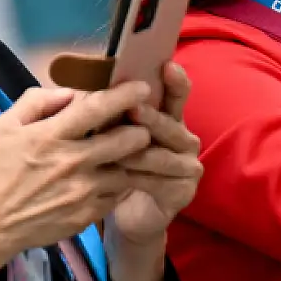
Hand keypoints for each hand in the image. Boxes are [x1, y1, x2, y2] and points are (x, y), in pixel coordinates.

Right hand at [0, 83, 155, 266]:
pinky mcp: (88, 215)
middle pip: (126, 140)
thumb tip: (70, 93)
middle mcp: (73, 162)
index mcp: (52, 136)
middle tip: (141, 126)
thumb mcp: (4, 126)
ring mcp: (84, 191)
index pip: (97, 108)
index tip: (143, 88)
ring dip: (132, 160)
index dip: (125, 95)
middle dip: (140, 129)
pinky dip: (119, 185)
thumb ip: (36, 101)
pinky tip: (111, 180)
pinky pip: (118, 195)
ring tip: (127, 155)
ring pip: (128, 170)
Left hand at [110, 63, 203, 245]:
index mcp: (170, 119)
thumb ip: (112, 112)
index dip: (175, 80)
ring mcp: (188, 166)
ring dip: (141, 153)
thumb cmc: (119, 167)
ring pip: (164, 155)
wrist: (128, 215)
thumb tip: (92, 84)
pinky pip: (160, 182)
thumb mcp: (113, 136)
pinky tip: (122, 177)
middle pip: (171, 124)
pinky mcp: (184, 192)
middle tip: (134, 110)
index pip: (177, 94)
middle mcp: (184, 139)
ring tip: (119, 153)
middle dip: (152, 117)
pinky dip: (140, 178)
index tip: (166, 65)